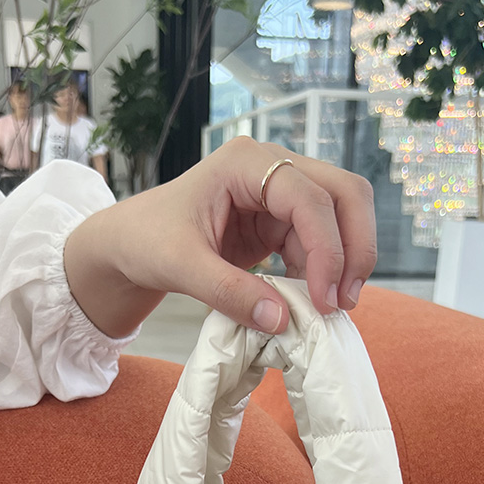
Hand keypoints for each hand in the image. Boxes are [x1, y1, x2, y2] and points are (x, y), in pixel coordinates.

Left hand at [63, 136, 376, 338]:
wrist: (129, 245)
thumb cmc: (145, 241)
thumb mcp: (180, 267)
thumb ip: (228, 293)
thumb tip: (281, 321)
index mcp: (245, 162)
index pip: (310, 197)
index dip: (327, 248)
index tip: (324, 300)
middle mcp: (271, 168)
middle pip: (343, 193)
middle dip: (354, 247)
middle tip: (345, 303)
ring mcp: (279, 194)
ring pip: (339, 217)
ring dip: (343, 263)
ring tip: (332, 310)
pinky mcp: (280, 222)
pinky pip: (319, 243)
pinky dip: (322, 273)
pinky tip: (311, 304)